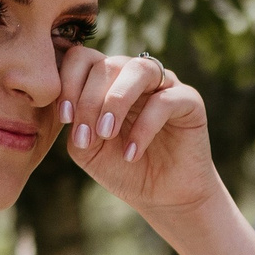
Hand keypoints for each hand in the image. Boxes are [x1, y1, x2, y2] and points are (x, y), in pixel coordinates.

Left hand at [57, 47, 220, 226]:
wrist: (163, 196)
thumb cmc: (124, 168)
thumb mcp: (88, 150)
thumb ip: (76, 125)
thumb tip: (73, 109)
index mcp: (108, 80)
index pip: (83, 58)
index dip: (69, 82)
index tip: (65, 118)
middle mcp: (135, 75)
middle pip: (107, 63)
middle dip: (89, 100)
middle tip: (86, 136)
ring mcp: (164, 84)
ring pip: (138, 69)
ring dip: (115, 100)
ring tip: (106, 134)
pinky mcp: (189, 100)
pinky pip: (164, 101)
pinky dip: (144, 126)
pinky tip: (132, 154)